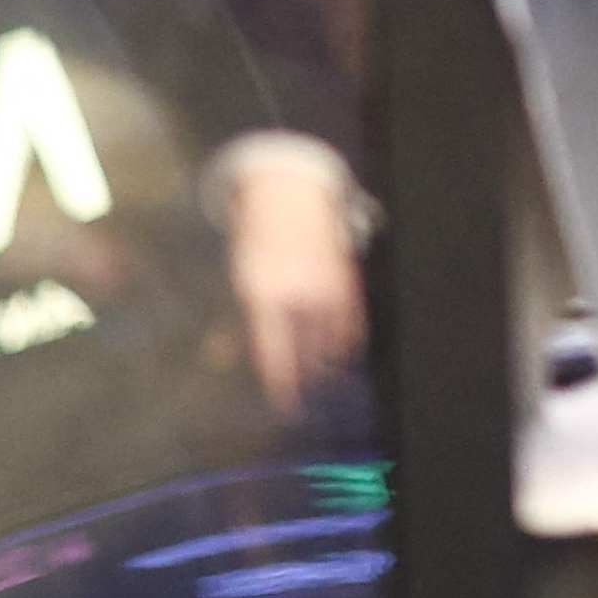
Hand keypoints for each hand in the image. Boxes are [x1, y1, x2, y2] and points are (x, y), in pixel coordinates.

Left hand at [223, 161, 366, 420]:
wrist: (289, 193)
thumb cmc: (259, 238)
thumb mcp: (245, 277)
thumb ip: (253, 315)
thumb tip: (247, 358)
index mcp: (266, 292)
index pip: (276, 349)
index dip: (282, 381)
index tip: (286, 405)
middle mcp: (301, 292)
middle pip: (307, 350)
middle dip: (307, 377)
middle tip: (306, 400)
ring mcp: (328, 284)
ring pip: (332, 338)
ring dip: (328, 362)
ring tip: (325, 380)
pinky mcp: (346, 278)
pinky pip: (352, 320)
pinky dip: (349, 340)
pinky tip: (344, 353)